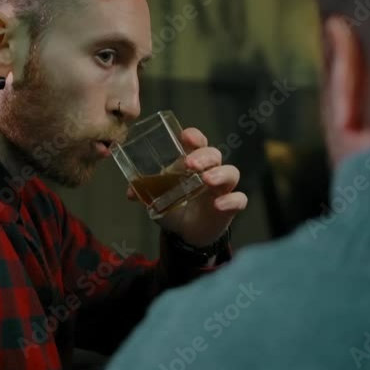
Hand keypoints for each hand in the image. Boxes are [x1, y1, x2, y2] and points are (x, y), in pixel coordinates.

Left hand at [126, 127, 246, 246]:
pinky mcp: (230, 206)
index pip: (198, 142)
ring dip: (220, 173)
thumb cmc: (174, 206)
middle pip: (214, 154)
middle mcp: (210, 170)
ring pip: (231, 172)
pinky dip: (231, 200)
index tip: (186, 137)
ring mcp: (222, 188)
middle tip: (190, 164)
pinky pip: (239, 199)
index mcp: (192, 162)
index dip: (194, 137)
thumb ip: (145, 192)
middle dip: (204, 156)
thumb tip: (131, 191)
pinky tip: (219, 204)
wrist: (186, 232)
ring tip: (207, 180)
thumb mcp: (157, 198)